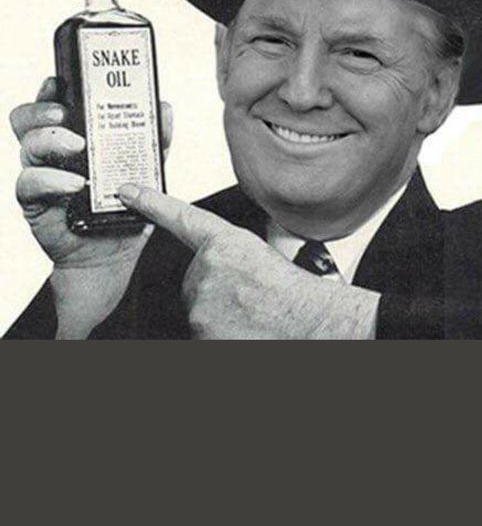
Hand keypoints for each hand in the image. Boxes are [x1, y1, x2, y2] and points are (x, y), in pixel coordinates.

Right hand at [10, 78, 173, 270]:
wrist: (112, 256)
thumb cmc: (122, 209)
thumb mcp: (146, 171)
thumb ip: (154, 141)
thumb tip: (164, 109)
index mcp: (72, 136)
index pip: (52, 104)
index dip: (51, 89)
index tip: (60, 81)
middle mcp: (51, 152)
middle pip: (28, 119)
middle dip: (43, 110)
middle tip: (66, 114)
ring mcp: (40, 175)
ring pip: (27, 145)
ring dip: (51, 141)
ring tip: (78, 147)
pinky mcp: (35, 202)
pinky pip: (29, 183)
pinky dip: (51, 180)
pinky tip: (73, 183)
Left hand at [118, 185, 377, 339]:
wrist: (309, 322)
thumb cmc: (293, 295)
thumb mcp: (259, 259)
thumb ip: (226, 259)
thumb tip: (211, 273)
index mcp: (226, 242)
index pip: (181, 217)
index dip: (152, 203)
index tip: (128, 191)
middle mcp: (207, 266)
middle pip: (194, 280)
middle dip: (213, 291)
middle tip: (246, 299)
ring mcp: (201, 298)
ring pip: (198, 308)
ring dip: (217, 316)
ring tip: (251, 316)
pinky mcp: (199, 327)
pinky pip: (200, 331)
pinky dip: (218, 334)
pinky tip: (243, 331)